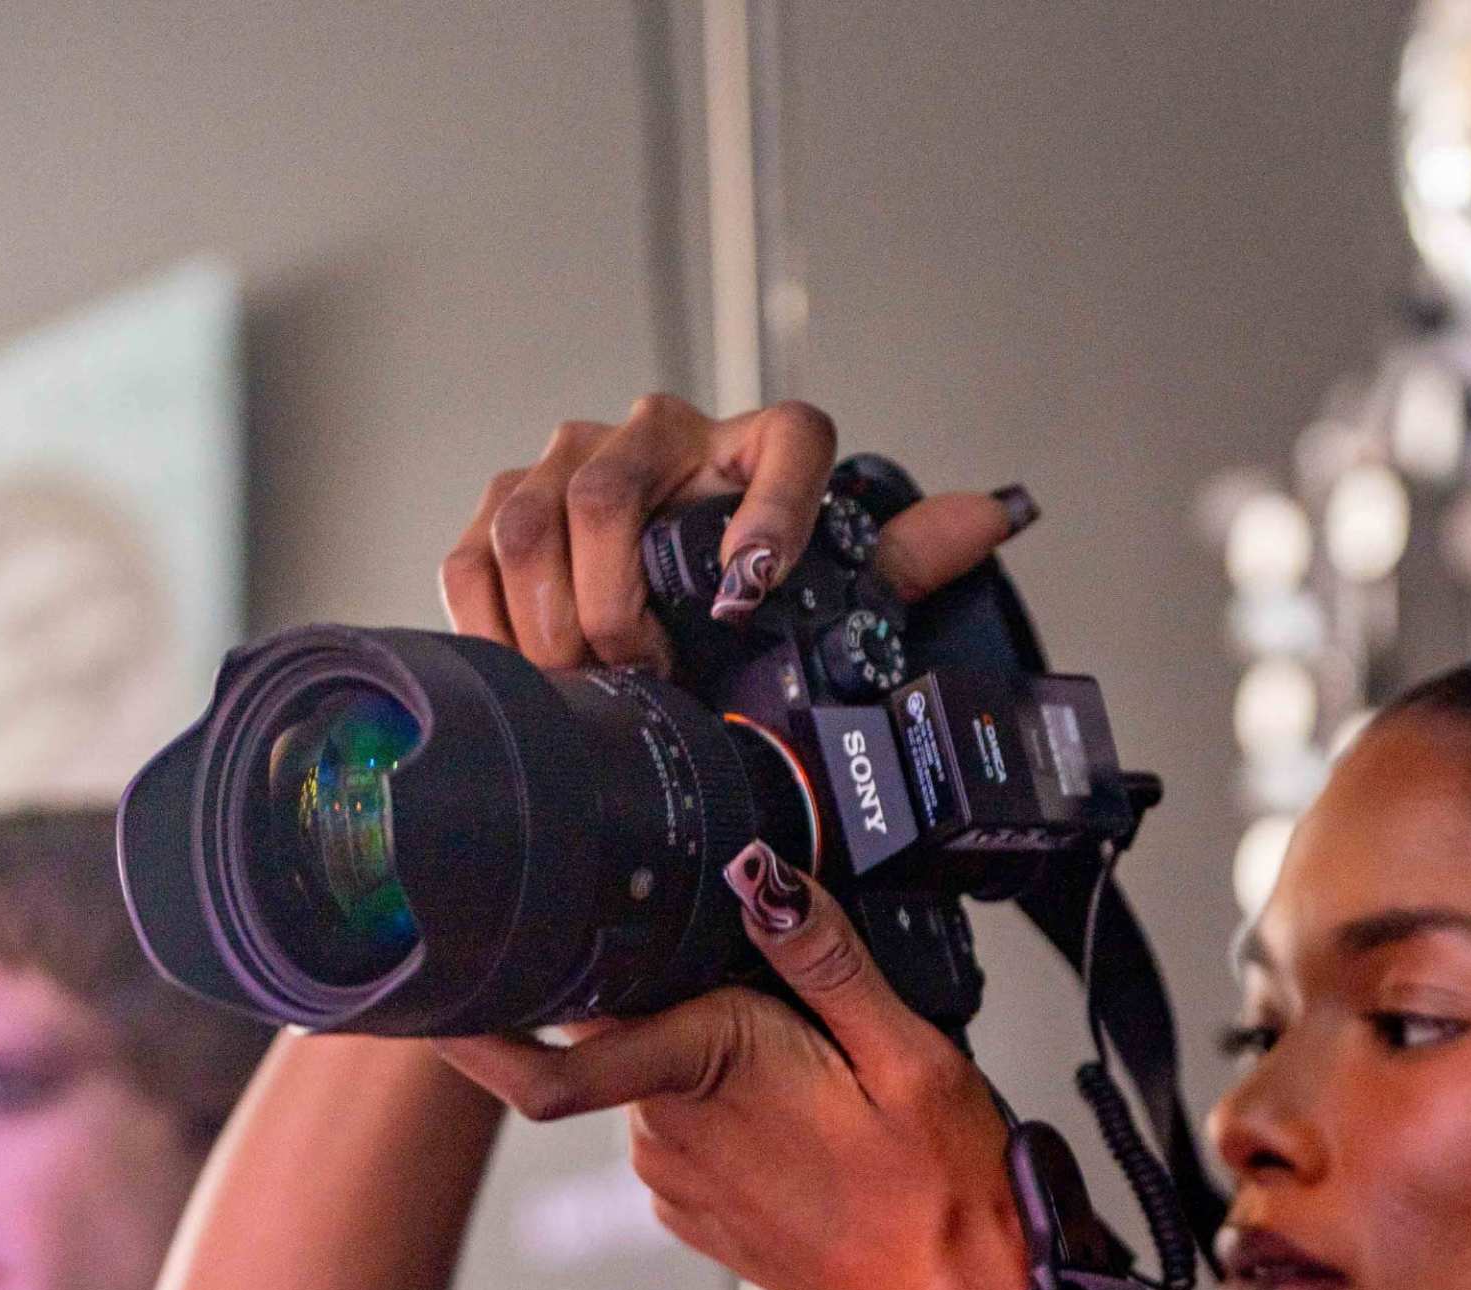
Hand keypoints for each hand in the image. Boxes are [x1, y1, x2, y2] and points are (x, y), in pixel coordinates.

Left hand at [435, 860, 1028, 1289]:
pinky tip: (810, 1125)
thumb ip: (828, 958)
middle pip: (620, 1020)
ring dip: (714, 1053)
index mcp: (710, 1069)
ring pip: (655, 1071)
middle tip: (785, 1011)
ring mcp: (675, 1175)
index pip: (545, 1056)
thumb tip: (766, 879)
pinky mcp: (692, 1209)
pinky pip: (685, 1124)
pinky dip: (729, 1107)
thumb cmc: (941, 1202)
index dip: (472, 1025)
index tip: (420, 993)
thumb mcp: (912, 1054)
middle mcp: (669, 1128)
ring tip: (821, 1082)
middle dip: (672, 993)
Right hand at [439, 395, 1027, 675]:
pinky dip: (489, 616)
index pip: (789, 442)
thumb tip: (998, 514)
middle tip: (645, 668)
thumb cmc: (762, 578)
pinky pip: (472, 550)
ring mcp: (569, 459)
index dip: (771, 510)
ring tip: (589, 676)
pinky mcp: (505, 503)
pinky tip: (528, 665)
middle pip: (609, 487)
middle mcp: (659, 432)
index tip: (751, 591)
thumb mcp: (837, 576)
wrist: (685, 577)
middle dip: (618, 593)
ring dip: (551, 611)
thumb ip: (907, 554)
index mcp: (760, 443)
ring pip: (528, 515)